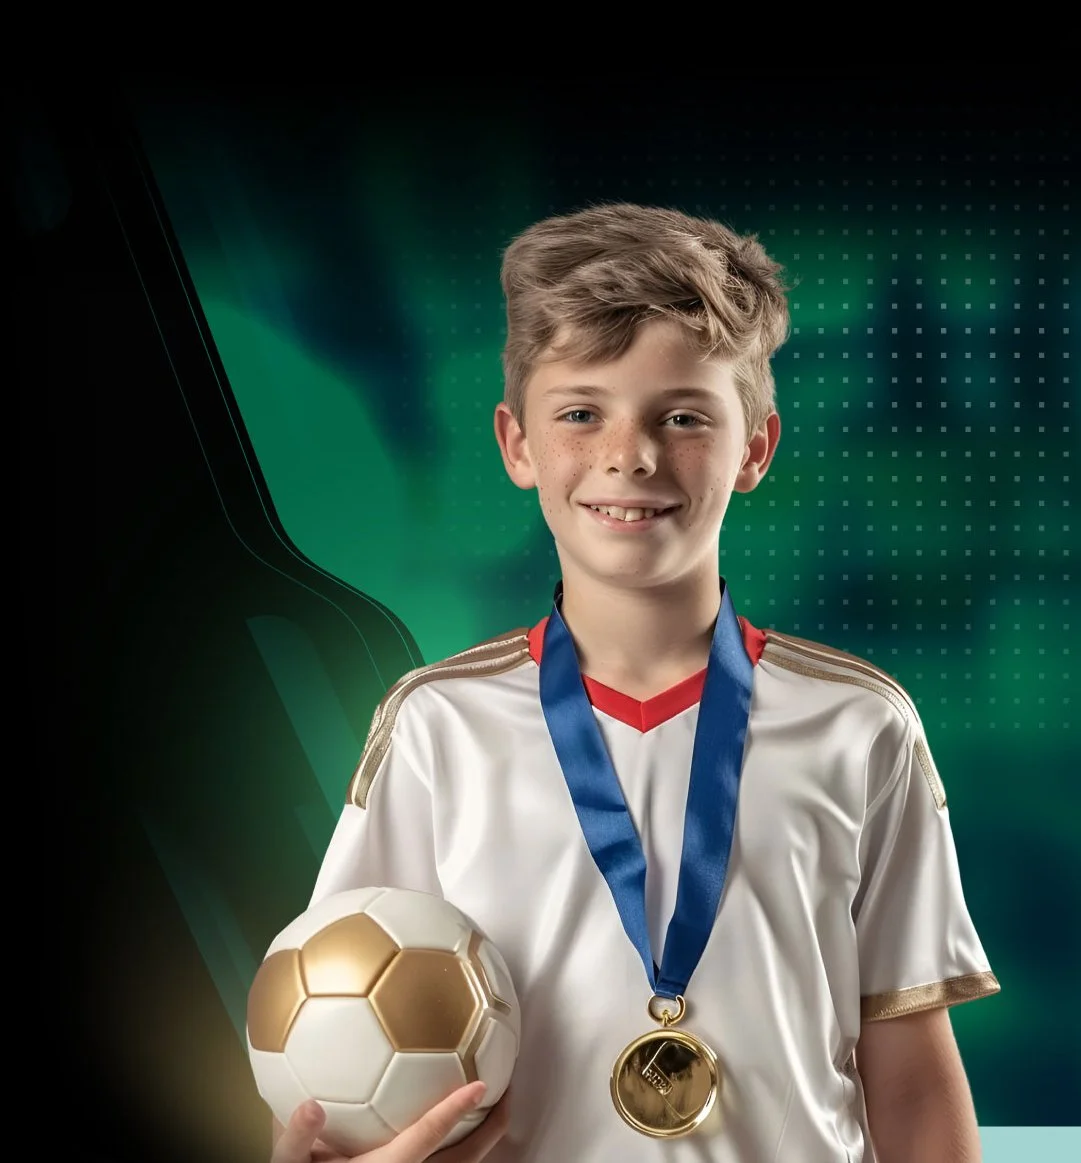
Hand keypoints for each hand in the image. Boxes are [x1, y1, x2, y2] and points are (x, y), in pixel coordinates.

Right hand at [271, 1081, 509, 1162]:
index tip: (482, 1085)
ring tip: (495, 1111)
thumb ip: (296, 1136)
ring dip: (482, 1140)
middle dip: (491, 1129)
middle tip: (508, 1096)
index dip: (454, 1110)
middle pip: (464, 1159)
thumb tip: (310, 1105)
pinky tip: (459, 1130)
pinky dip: (461, 1149)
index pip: (428, 1135)